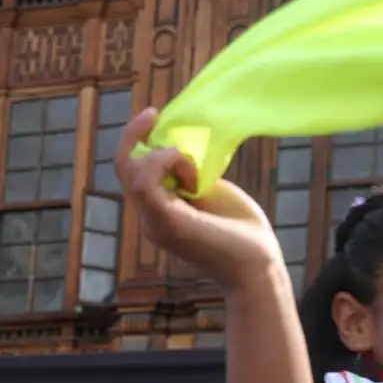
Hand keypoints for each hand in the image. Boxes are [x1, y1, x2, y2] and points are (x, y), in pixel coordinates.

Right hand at [114, 107, 284, 290]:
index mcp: (160, 210)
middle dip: (135, 136)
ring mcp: (155, 223)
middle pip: (124, 168)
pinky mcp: (167, 224)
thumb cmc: (242, 233)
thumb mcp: (212, 192)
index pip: (132, 171)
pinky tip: (189, 172)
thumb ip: (192, 175)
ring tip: (193, 168)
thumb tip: (179, 147)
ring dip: (160, 155)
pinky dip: (162, 163)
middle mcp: (150, 218)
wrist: (258, 268)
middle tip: (153, 114)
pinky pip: (144, 183)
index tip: (153, 115)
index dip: (137, 140)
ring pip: (130, 172)